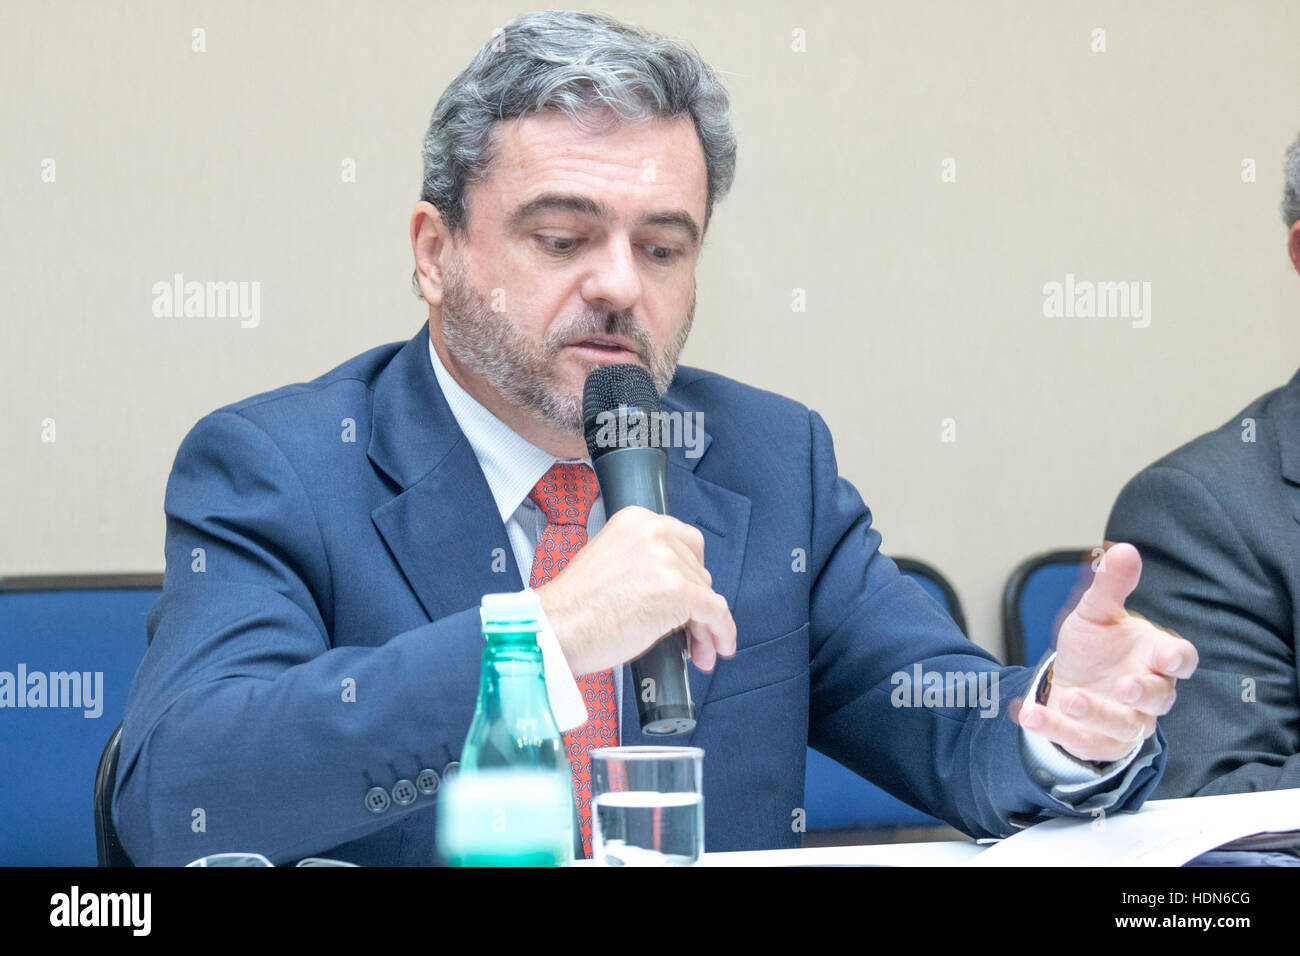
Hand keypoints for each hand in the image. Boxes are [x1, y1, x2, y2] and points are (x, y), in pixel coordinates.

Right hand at [534, 506, 737, 675]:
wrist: (553, 630)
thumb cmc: (571, 610)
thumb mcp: (609, 565)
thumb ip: (643, 566)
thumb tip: (675, 593)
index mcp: (635, 521)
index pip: (683, 543)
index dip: (688, 575)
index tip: (690, 597)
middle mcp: (653, 532)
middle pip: (697, 568)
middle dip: (697, 602)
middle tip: (690, 631)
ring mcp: (666, 561)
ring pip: (707, 593)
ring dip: (704, 624)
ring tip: (695, 649)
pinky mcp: (676, 591)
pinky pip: (715, 612)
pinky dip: (721, 632)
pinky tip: (717, 647)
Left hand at [1013, 542, 1198, 762]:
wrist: (1070, 682)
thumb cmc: (1096, 648)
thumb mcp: (1097, 613)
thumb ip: (1111, 586)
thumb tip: (1125, 550)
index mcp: (1155, 657)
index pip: (1181, 659)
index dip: (1177, 659)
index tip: (1166, 656)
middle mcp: (1148, 694)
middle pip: (1159, 698)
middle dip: (1142, 692)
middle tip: (1123, 685)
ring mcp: (1127, 722)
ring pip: (1122, 724)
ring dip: (1096, 713)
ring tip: (1070, 697)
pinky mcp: (1099, 743)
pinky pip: (1081, 741)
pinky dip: (1054, 728)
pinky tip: (1028, 715)